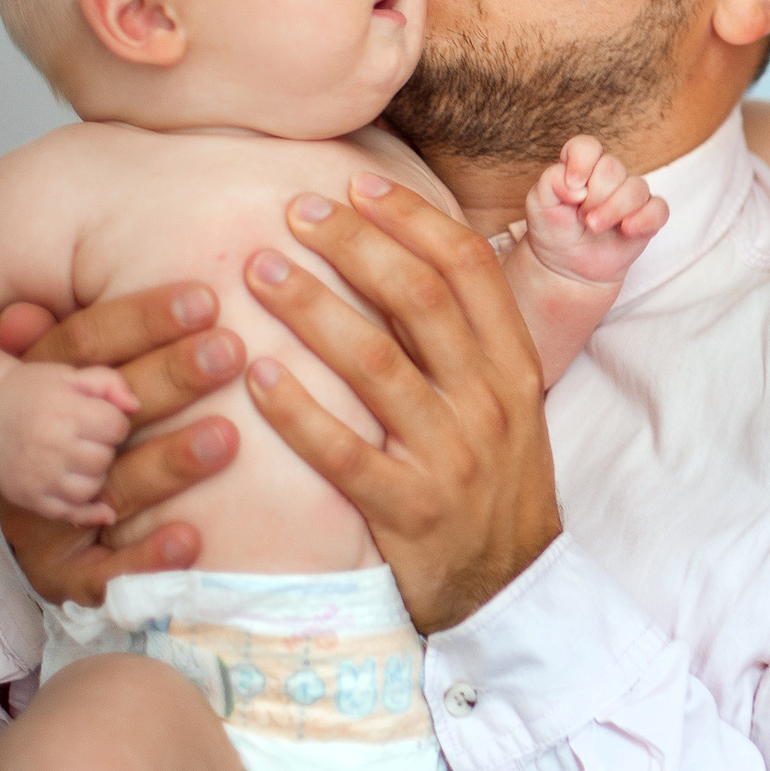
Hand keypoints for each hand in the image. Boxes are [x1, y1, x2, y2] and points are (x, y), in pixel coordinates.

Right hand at [0, 284, 244, 605]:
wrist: (20, 509)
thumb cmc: (69, 423)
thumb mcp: (65, 371)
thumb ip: (79, 343)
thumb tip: (32, 301)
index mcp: (40, 390)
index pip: (88, 347)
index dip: (145, 320)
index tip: (206, 297)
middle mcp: (44, 451)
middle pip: (111, 415)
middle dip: (171, 380)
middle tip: (231, 351)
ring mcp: (49, 512)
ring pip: (114, 485)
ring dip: (170, 462)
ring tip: (227, 437)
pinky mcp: (64, 571)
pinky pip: (104, 572)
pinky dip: (146, 557)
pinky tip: (192, 540)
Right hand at [0, 362, 137, 526]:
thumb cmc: (31, 393)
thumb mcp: (69, 375)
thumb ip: (109, 382)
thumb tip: (134, 406)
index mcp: (61, 411)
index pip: (115, 426)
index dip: (113, 422)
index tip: (97, 418)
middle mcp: (49, 446)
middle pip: (104, 458)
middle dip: (102, 448)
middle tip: (84, 439)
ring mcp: (38, 476)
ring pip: (92, 487)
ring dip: (94, 475)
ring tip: (78, 460)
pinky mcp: (29, 498)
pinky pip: (71, 514)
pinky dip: (90, 513)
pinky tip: (103, 509)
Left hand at [243, 175, 559, 632]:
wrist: (512, 585)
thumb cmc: (493, 480)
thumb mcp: (506, 402)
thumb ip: (464, 338)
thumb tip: (401, 256)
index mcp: (514, 365)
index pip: (469, 269)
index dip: (411, 220)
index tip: (356, 186)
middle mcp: (488, 402)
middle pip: (419, 300)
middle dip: (354, 245)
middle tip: (292, 212)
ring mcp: (451, 457)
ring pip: (377, 366)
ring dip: (313, 309)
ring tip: (258, 270)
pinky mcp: (409, 510)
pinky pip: (344, 454)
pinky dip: (298, 412)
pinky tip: (255, 376)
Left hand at [523, 136, 669, 288]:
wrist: (567, 267)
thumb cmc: (554, 230)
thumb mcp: (539, 205)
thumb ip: (551, 182)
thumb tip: (576, 183)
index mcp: (582, 167)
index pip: (588, 146)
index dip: (581, 162)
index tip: (573, 185)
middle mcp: (608, 177)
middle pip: (612, 168)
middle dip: (594, 196)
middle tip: (581, 218)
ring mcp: (630, 196)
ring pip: (637, 187)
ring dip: (614, 209)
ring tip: (594, 228)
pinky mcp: (647, 217)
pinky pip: (659, 209)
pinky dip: (645, 218)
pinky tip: (627, 230)